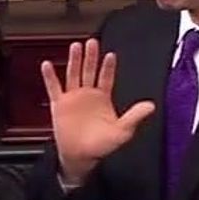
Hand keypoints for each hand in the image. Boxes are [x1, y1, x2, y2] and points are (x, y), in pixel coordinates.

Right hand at [39, 38, 155, 181]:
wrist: (80, 157)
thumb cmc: (101, 146)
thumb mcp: (122, 131)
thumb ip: (135, 116)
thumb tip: (151, 106)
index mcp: (102, 98)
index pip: (106, 78)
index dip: (108, 67)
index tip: (110, 55)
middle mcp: (87, 95)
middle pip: (89, 71)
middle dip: (91, 57)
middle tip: (92, 42)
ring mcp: (72, 98)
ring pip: (73, 74)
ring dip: (74, 61)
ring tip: (76, 46)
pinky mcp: (59, 105)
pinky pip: (53, 88)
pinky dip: (50, 76)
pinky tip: (47, 65)